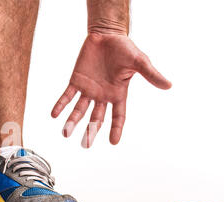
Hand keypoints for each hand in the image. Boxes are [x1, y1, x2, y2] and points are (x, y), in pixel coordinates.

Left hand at [51, 33, 171, 147]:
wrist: (107, 34)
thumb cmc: (125, 48)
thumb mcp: (139, 62)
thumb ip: (151, 74)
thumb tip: (169, 85)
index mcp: (117, 94)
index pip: (118, 116)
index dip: (116, 129)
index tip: (113, 142)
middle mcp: (102, 95)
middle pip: (96, 118)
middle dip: (91, 131)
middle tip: (85, 145)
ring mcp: (88, 89)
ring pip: (79, 110)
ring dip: (72, 121)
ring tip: (66, 133)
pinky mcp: (76, 80)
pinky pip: (67, 95)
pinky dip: (60, 105)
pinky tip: (54, 114)